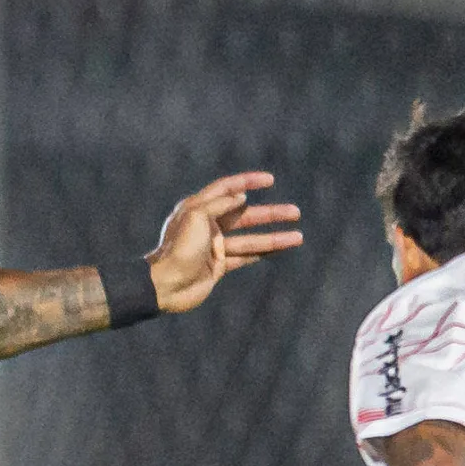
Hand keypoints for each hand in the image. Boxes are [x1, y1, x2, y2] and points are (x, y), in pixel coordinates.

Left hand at [149, 172, 302, 313]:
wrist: (166, 285)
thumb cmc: (178, 249)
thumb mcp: (196, 216)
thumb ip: (219, 203)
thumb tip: (241, 196)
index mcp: (198, 208)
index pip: (227, 188)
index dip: (248, 181)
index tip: (270, 180)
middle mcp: (207, 225)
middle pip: (245, 215)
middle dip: (271, 214)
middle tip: (295, 212)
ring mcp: (214, 246)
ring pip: (250, 238)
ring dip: (274, 237)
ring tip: (298, 237)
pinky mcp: (218, 265)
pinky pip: (244, 256)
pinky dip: (261, 252)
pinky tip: (279, 249)